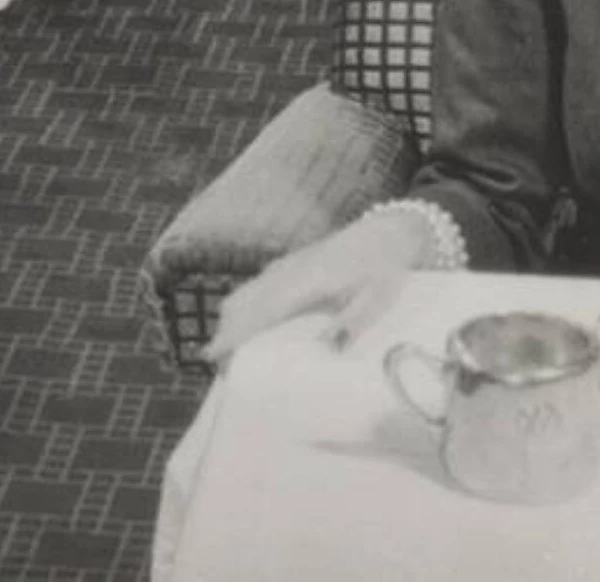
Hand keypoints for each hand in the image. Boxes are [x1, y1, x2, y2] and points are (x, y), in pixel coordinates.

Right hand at [202, 206, 428, 363]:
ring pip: (248, 292)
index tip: (213, 353)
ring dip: (232, 320)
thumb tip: (324, 348)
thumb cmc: (384, 268)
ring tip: (226, 352)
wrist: (387, 232)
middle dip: (227, 331)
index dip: (236, 332)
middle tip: (218, 366)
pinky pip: (257, 287)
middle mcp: (290, 271)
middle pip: (245, 300)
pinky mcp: (290, 265)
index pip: (263, 309)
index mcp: (309, 280)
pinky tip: (244, 324)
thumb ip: (351, 322)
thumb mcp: (377, 299)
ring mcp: (288, 265)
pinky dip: (243, 307)